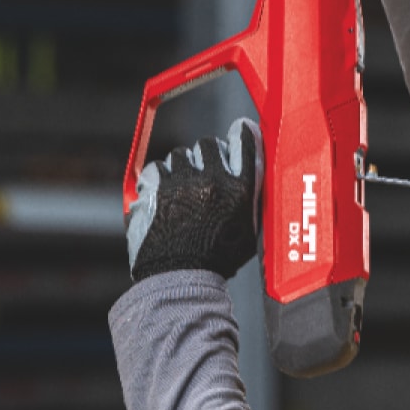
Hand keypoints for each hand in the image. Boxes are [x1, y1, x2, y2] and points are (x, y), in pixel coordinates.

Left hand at [126, 117, 262, 282]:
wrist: (180, 280)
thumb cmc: (215, 262)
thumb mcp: (249, 233)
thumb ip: (252, 202)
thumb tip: (254, 177)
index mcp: (239, 190)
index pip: (245, 142)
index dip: (242, 132)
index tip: (240, 129)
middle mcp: (212, 180)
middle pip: (208, 144)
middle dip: (206, 154)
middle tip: (204, 172)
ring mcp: (182, 182)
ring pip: (180, 154)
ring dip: (181, 168)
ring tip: (182, 191)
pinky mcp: (156, 189)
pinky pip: (156, 167)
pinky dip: (159, 178)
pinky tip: (164, 196)